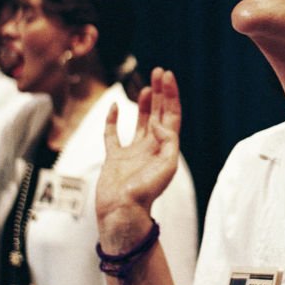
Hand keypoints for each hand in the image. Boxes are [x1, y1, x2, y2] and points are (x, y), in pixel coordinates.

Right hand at [96, 67, 180, 251]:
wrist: (121, 212)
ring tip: (146, 86)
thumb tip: (160, 124)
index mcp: (165, 148)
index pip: (171, 115)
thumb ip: (168, 142)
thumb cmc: (145, 193)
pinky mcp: (114, 159)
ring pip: (140, 122)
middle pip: (159, 114)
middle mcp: (151, 148)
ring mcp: (132, 153)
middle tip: (158, 71)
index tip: (167, 76)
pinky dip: (113, 121)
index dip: (171, 94)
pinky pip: (113, 136)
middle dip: (160, 93)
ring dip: (144, 104)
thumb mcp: (167, 166)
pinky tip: (114, 107)